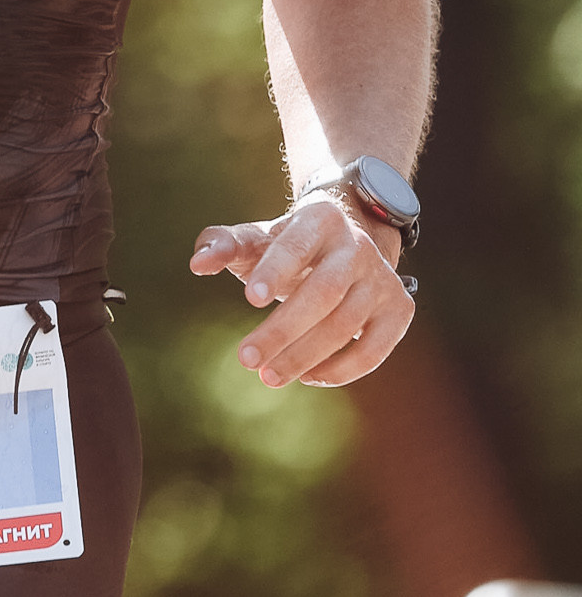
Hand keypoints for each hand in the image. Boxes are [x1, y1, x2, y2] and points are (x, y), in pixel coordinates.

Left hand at [190, 193, 412, 386]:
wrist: (344, 243)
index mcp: (319, 219)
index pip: (297, 246)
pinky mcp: (398, 309)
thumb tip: (198, 264)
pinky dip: (342, 369)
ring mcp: (382, 279)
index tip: (250, 299)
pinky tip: (308, 376)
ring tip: (267, 376)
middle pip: (323, 293)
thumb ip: (221, 245)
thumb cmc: (285, 246)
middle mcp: (357, 246)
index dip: (276, 271)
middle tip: (246, 359)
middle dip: (283, 330)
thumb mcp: (254, 239)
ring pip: (346, 324)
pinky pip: (374, 349)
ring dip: (305, 356)